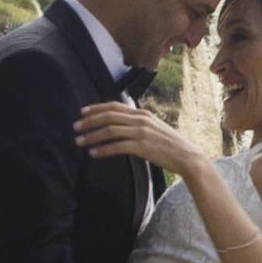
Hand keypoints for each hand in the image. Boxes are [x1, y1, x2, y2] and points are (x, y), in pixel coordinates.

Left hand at [76, 100, 209, 177]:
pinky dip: (103, 149)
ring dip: (91, 136)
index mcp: (142, 113)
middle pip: (108, 116)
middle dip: (89, 122)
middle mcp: (140, 120)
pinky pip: (117, 146)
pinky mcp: (142, 147)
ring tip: (79, 142)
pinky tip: (93, 153)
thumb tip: (120, 124)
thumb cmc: (169, 144)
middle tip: (75, 128)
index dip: (96, 108)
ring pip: (110, 130)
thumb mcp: (153, 127)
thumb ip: (137, 123)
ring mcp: (141, 133)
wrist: (186, 156)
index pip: (114, 106)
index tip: (82, 113)